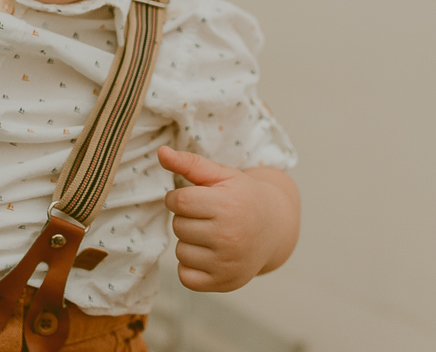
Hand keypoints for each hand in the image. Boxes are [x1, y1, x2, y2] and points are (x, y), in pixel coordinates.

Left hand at [157, 146, 293, 291]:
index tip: (193, 198)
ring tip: (211, 235)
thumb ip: (189, 163)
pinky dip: (191, 266)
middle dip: (186, 219)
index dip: (179, 198)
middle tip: (208, 217)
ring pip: (180, 252)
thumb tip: (161, 152)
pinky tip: (208, 254)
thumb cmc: (242, 196)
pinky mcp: (225, 283)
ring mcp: (228, 264)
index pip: (178, 202)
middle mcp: (229, 237)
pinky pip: (186, 276)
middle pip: (178, 226)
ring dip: (189, 242)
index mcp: (227, 206)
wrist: (274, 228)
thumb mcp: (221, 174)